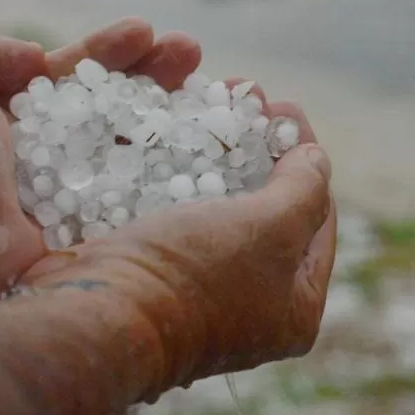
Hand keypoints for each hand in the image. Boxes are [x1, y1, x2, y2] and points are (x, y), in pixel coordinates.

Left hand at [0, 18, 200, 307]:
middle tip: (194, 55)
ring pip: (132, 149)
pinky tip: (205, 150)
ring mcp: (70, 198)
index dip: (110, 53)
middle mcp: (43, 158)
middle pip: (111, 109)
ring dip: (173, 119)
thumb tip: (33, 55)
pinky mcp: (90, 234)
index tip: (147, 32)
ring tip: (210, 91)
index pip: (71, 77)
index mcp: (10, 121)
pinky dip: (173, 173)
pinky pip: (138, 197)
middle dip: (154, 77)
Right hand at [17, 98, 335, 389]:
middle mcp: (250, 308)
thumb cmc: (195, 275)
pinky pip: (177, 213)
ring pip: (218, 206)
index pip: (318, 220)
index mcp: (294, 311)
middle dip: (257, 148)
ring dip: (216, 153)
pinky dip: (179, 172)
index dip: (305, 158)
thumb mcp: (270, 227)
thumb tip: (315, 159)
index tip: (282, 110)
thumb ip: (305, 189)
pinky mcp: (153, 275)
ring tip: (208, 102)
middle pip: (267, 211)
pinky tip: (172, 133)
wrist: (97, 315)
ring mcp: (199, 293)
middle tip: (245, 99)